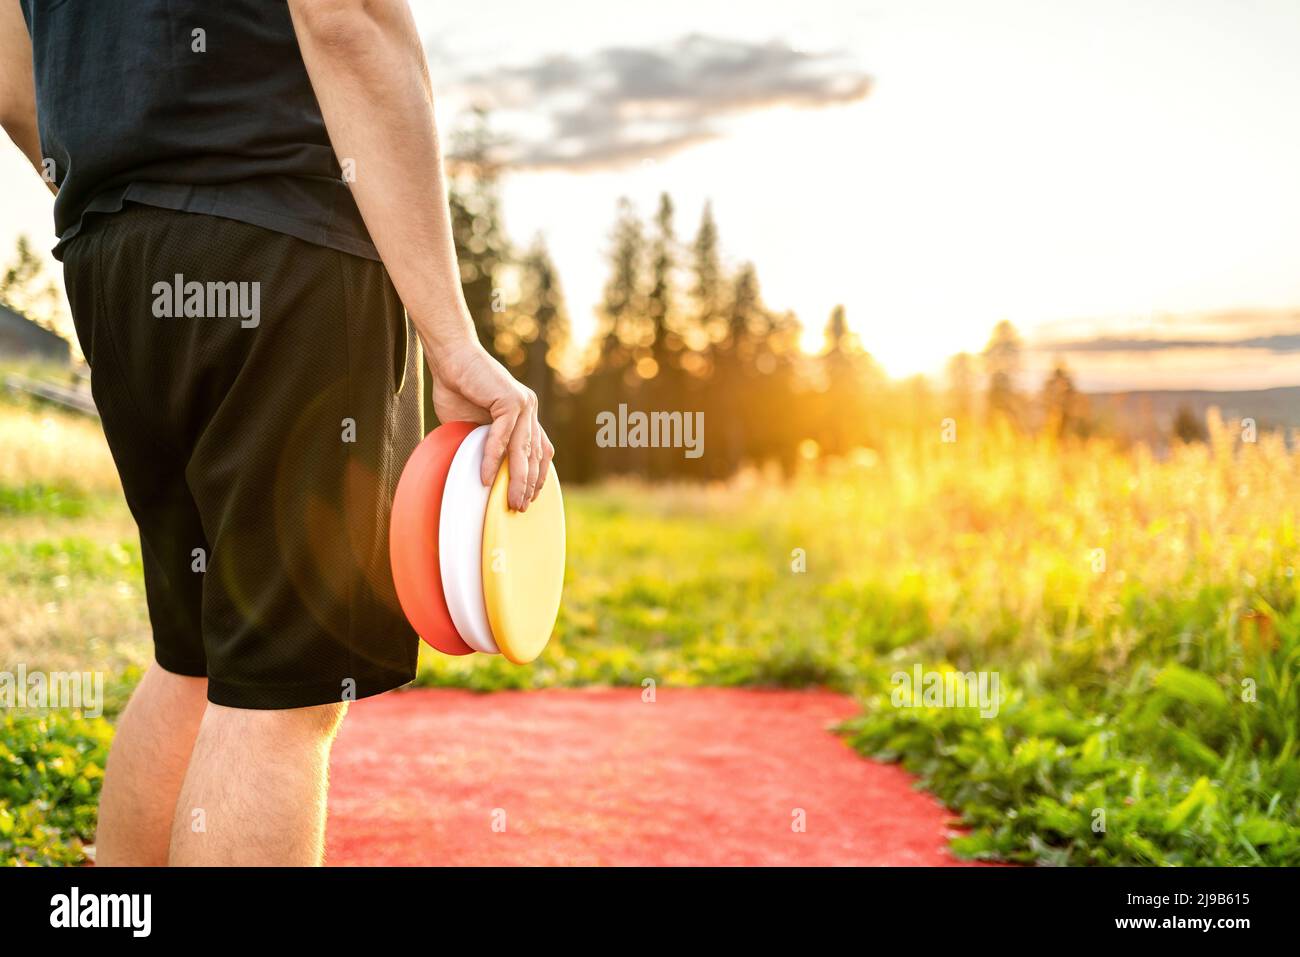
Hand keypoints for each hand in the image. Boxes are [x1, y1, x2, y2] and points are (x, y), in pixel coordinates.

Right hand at [429, 342, 553, 509]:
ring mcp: (523, 404)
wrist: (449, 357)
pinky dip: (494, 460)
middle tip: (520, 508)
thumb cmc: (457, 388)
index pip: (540, 450)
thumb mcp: (473, 425)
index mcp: (525, 414)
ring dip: (517, 479)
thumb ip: (483, 444)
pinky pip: (502, 438)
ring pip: (523, 450)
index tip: (531, 497)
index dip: (538, 476)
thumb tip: (480, 474)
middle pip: (536, 455)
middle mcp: (529, 409)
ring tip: (510, 501)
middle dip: (529, 485)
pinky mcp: (510, 400)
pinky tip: (486, 478)